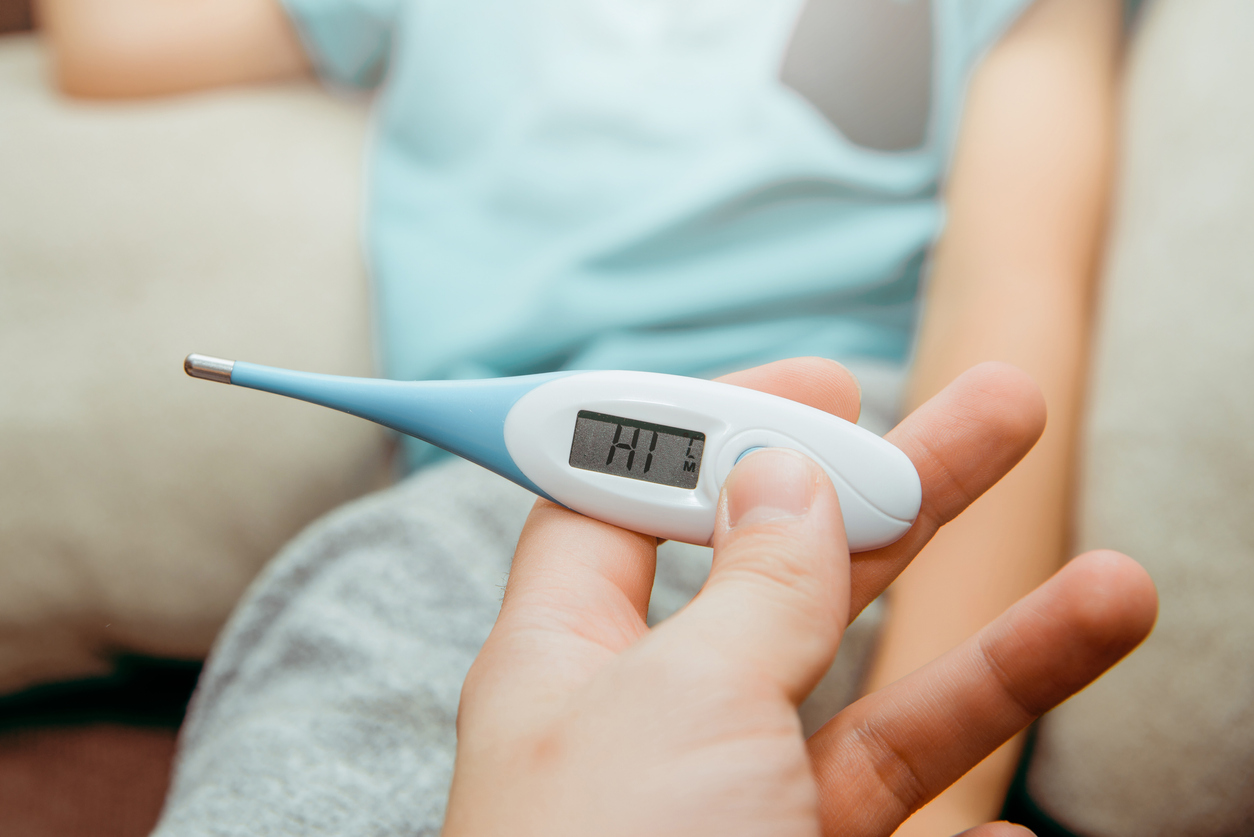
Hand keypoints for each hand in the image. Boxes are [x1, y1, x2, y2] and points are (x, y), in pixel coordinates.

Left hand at [442, 358, 1156, 836]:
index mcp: (570, 657)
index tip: (817, 381)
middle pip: (783, 573)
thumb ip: (746, 592)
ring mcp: (739, 812)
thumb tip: (780, 476)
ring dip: (996, 648)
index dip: (708, 427)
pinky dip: (972, 817)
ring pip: (874, 703)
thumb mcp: (677, 707)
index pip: (623, 498)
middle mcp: (656, 724)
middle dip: (896, 493)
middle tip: (1001, 411)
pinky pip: (901, 825)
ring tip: (1118, 588)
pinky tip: (1024, 827)